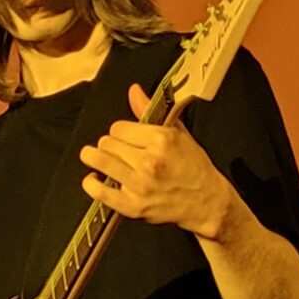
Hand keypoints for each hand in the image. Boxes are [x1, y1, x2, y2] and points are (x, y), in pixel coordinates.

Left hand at [82, 83, 234, 237]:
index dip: (119, 131)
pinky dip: (91, 185)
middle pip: (108, 143)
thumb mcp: (178, 133)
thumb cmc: (194, 167)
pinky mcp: (134, 206)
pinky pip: (101, 193)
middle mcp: (149, 162)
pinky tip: (93, 179)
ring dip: (93, 158)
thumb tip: (134, 92)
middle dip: (109, 144)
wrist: (207, 201)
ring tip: (92, 156)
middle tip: (114, 149)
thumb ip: (151, 112)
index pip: (119, 127)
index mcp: (161, 140)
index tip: (123, 136)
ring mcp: (140, 185)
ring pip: (101, 162)